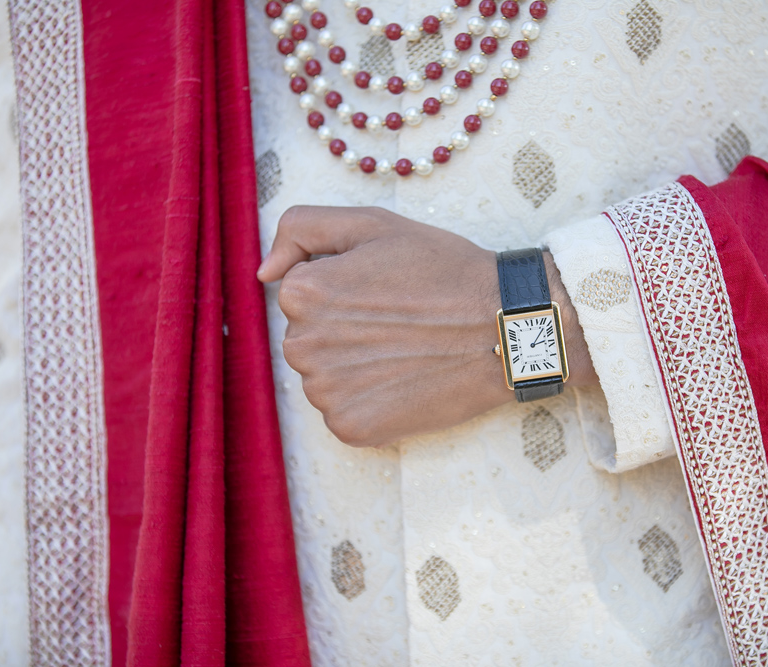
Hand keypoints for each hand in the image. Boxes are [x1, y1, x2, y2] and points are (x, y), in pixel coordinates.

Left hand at [258, 206, 595, 447]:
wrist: (505, 329)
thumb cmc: (444, 271)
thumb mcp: (373, 224)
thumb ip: (302, 229)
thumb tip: (263, 272)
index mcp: (303, 293)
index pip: (300, 292)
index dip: (342, 287)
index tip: (382, 290)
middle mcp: (303, 345)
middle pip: (307, 336)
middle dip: (342, 328)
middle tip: (397, 321)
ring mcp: (326, 393)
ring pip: (324, 375)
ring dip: (353, 366)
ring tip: (404, 350)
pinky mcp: (350, 428)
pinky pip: (343, 412)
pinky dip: (369, 400)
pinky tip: (404, 381)